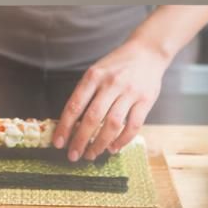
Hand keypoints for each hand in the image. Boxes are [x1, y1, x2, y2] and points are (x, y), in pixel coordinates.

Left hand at [52, 39, 168, 161]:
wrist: (148, 51)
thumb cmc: (117, 66)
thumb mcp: (96, 72)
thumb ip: (84, 94)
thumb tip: (70, 125)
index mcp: (94, 76)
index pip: (74, 105)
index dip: (65, 127)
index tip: (58, 143)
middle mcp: (111, 83)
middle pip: (92, 118)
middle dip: (80, 140)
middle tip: (73, 156)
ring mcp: (130, 92)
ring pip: (112, 124)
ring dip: (100, 144)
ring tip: (91, 154)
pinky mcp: (146, 100)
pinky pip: (133, 125)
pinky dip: (122, 140)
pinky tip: (113, 148)